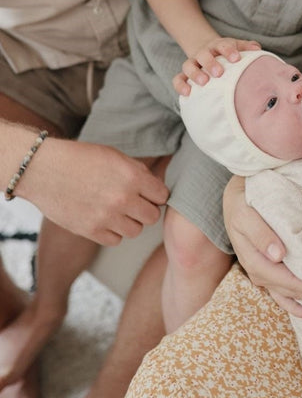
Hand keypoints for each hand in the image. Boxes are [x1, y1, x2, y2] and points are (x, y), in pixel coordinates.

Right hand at [19, 138, 168, 245]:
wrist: (43, 168)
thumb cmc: (80, 159)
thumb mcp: (115, 156)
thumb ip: (139, 172)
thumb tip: (157, 187)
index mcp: (132, 177)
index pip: (163, 196)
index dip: (156, 195)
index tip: (148, 194)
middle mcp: (122, 198)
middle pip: (152, 217)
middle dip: (146, 210)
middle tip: (134, 204)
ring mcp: (106, 216)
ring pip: (136, 231)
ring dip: (130, 222)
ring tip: (118, 211)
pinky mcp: (90, 230)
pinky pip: (116, 240)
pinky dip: (113, 232)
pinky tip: (104, 219)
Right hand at [173, 36, 260, 94]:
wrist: (208, 50)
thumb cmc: (228, 53)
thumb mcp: (237, 47)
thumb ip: (247, 48)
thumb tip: (257, 49)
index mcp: (218, 46)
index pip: (222, 45)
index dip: (228, 51)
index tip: (236, 59)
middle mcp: (203, 53)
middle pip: (203, 55)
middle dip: (210, 63)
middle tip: (219, 73)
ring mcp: (193, 63)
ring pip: (188, 65)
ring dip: (195, 74)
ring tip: (204, 83)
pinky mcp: (184, 75)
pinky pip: (178, 79)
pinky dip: (180, 85)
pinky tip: (187, 94)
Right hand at [223, 176, 301, 319]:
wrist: (235, 200)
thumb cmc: (243, 204)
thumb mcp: (246, 214)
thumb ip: (260, 233)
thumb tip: (277, 256)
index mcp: (255, 260)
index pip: (287, 280)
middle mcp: (259, 272)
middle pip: (292, 289)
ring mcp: (264, 274)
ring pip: (291, 293)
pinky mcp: (268, 271)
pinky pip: (282, 295)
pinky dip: (296, 306)